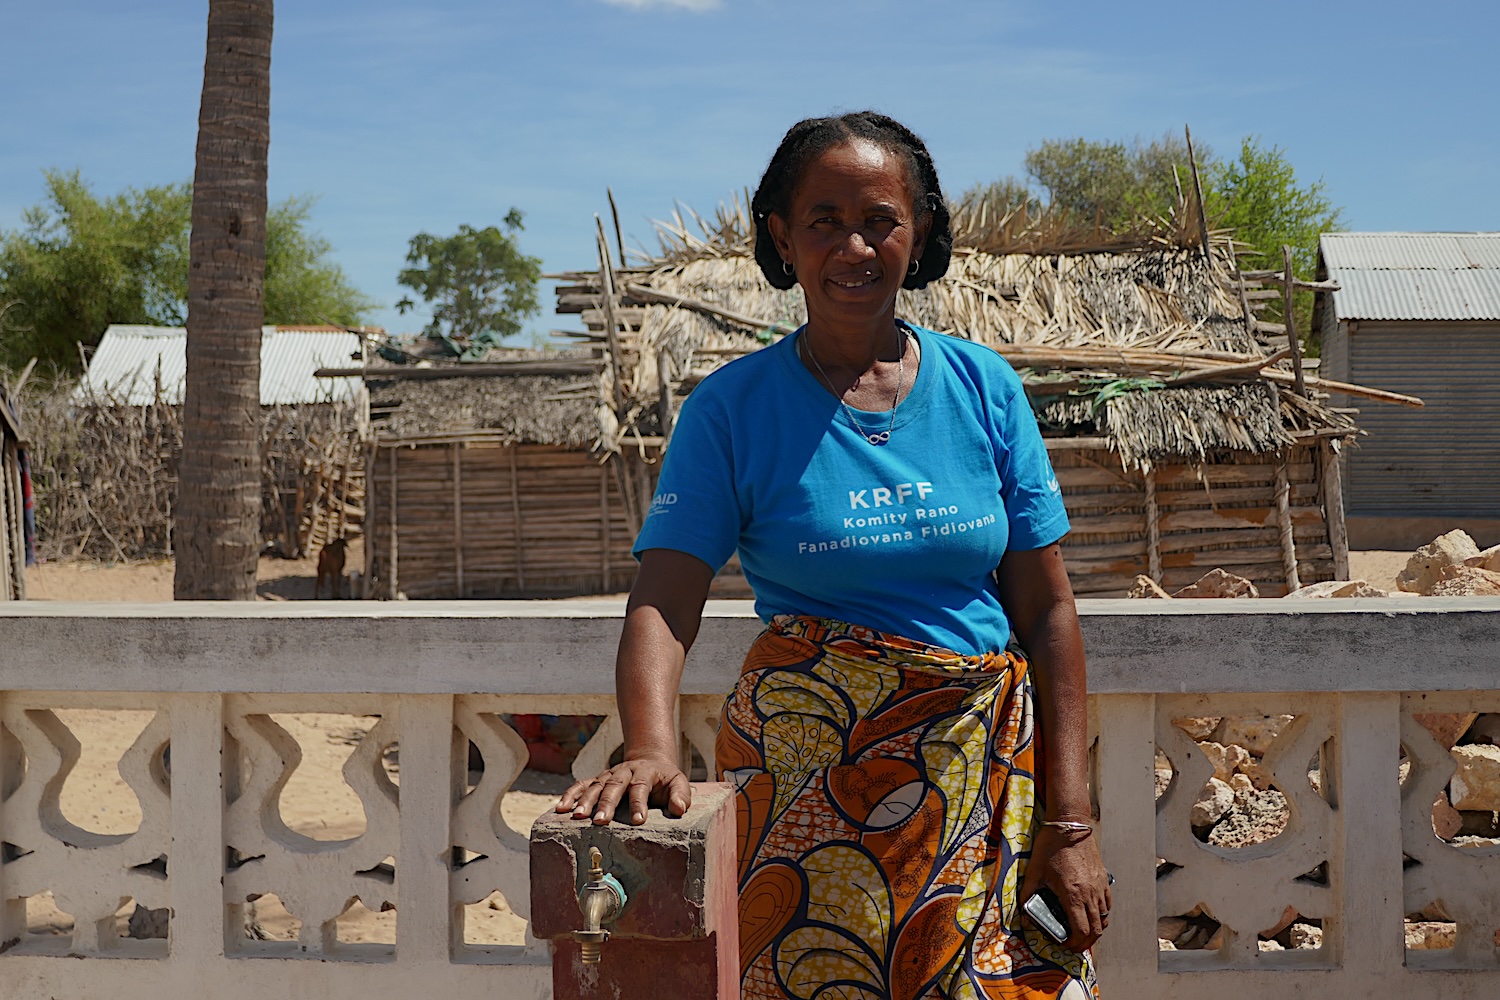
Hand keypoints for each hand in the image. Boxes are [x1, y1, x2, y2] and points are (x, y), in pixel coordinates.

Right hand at [554, 754, 690, 825]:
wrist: (650, 760)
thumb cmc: (665, 779)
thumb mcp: (678, 783)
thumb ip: (681, 795)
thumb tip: (679, 809)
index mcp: (645, 772)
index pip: (641, 787)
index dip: (639, 803)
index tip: (638, 820)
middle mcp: (624, 771)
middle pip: (614, 786)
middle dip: (606, 803)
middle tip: (600, 821)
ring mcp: (609, 774)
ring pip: (595, 785)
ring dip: (585, 800)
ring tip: (577, 817)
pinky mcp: (598, 779)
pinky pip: (582, 785)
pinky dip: (570, 794)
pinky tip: (561, 808)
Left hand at [1019, 826, 1110, 952]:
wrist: (1069, 824)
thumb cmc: (1050, 847)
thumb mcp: (1034, 872)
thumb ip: (1027, 895)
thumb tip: (1022, 913)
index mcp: (1072, 895)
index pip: (1081, 931)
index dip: (1074, 944)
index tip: (1065, 944)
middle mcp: (1090, 894)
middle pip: (1096, 930)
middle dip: (1085, 942)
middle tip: (1073, 944)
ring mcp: (1099, 886)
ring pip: (1104, 918)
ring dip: (1094, 930)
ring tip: (1081, 931)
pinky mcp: (1103, 878)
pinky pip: (1107, 904)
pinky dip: (1101, 914)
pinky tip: (1091, 913)